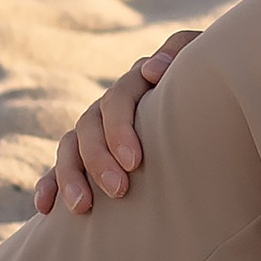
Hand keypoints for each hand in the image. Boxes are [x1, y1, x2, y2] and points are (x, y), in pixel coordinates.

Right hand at [32, 32, 198, 214]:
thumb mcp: (204, 60)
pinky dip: (50, 183)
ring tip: (82, 207)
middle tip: (119, 189)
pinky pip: (59, 166)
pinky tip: (44, 208)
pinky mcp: (87, 153)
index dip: (121, 129)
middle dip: (99, 159)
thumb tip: (152, 69)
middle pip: (91, 124)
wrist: (215, 105)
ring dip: (71, 175)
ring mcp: (97, 127)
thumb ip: (182, 52)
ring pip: (71, 145)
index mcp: (139, 80)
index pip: (120, 98)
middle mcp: (112, 102)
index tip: (134, 162)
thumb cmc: (214, 84)